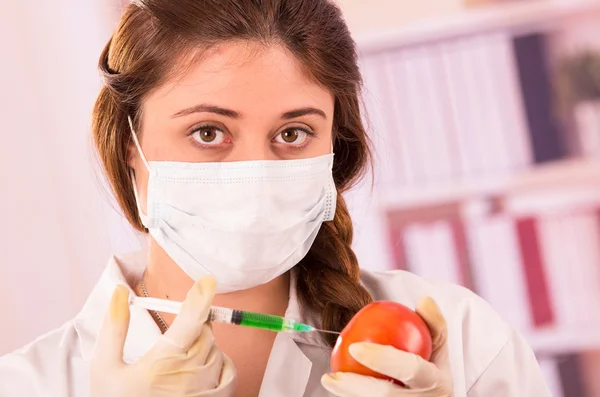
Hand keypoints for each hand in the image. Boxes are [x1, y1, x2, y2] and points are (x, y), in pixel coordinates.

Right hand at [91, 276, 235, 396]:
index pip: (191, 320)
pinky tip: (204, 368)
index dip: (201, 296)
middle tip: (176, 335)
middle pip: (206, 332)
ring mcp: (203, 390)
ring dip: (205, 346)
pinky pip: (229, 374)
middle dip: (194, 325)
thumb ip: (114, 328)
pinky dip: (221, 364)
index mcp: (162, 361)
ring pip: (217, 351)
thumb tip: (121, 292)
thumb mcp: (104, 368)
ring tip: (181, 359)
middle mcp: (188, 375)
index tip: (208, 280)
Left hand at [322, 297, 451, 395]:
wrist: (434, 396)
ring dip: (349, 394)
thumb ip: (432, 323)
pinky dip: (352, 395)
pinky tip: (337, 386)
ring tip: (329, 380)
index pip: (410, 369)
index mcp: (436, 382)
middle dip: (356, 386)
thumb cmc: (432, 368)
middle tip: (333, 375)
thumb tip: (424, 301)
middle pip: (386, 396)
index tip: (355, 347)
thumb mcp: (438, 346)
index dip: (383, 358)